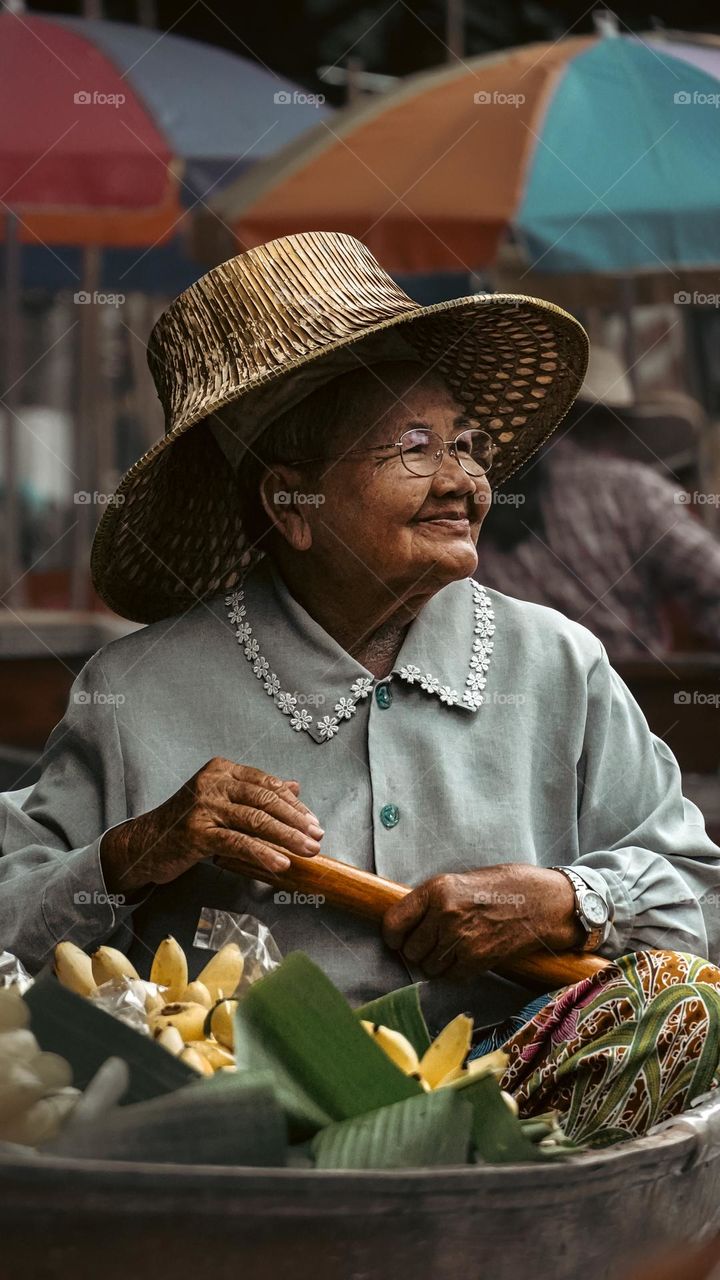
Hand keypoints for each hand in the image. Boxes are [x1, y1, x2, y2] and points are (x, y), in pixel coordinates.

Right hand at [100, 757, 323, 894]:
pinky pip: (237, 842)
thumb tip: (295, 786)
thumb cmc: (186, 824)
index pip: (266, 783)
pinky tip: (280, 863)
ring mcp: (202, 806)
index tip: (313, 821)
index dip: (294, 803)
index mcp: (221, 770)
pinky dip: (262, 853)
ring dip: (287, 837)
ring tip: (308, 851)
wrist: (144, 844)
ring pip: (255, 820)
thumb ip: (255, 793)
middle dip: (296, 820)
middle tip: (317, 837)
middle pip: (265, 799)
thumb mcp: (221, 802)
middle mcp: (212, 782)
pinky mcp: (195, 832)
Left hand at [382, 864, 582, 979]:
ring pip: (428, 968)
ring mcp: (460, 938)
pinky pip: (450, 977)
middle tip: (435, 943)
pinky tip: (469, 957)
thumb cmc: (502, 888)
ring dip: (437, 964)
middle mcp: (444, 914)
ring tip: (455, 948)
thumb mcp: (459, 882)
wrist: (542, 901)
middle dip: (419, 951)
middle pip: (410, 950)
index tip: (397, 939)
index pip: (393, 923)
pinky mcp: (477, 959)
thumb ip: (431, 902)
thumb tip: (405, 925)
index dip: (392, 936)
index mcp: (436, 890)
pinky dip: (456, 972)